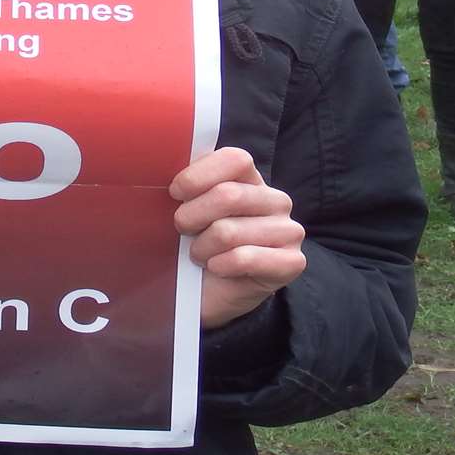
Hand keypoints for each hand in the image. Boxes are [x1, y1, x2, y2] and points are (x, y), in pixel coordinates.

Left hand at [171, 147, 305, 328]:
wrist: (209, 294)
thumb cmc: (197, 244)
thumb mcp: (188, 209)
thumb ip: (187, 185)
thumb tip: (162, 161)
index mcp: (251, 179)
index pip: (234, 159)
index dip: (199, 175)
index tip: (175, 193)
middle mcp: (276, 200)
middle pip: (227, 195)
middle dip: (191, 217)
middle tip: (182, 231)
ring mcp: (289, 230)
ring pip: (228, 231)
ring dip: (202, 248)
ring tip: (201, 255)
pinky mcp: (292, 262)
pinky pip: (245, 258)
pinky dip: (220, 265)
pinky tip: (216, 268)